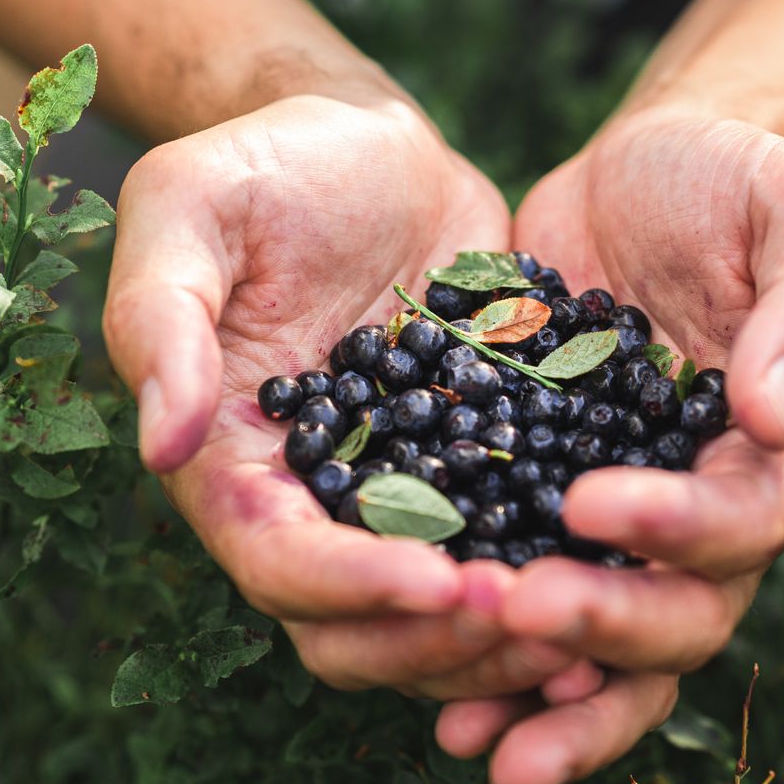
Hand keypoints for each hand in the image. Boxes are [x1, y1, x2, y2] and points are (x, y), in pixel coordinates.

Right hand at [102, 92, 596, 702]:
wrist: (367, 143)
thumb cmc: (263, 166)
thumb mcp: (189, 211)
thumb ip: (162, 321)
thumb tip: (164, 445)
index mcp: (234, 461)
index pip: (279, 562)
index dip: (352, 586)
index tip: (439, 579)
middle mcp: (316, 499)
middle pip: (358, 626)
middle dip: (437, 638)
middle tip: (530, 610)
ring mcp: (401, 488)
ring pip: (437, 614)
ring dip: (503, 639)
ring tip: (587, 619)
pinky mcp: (474, 460)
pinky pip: (510, 544)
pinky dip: (552, 574)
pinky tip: (621, 572)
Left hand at [437, 112, 783, 783]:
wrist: (652, 172)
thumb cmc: (742, 180)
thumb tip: (772, 412)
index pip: (753, 522)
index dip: (680, 531)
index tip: (590, 502)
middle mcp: (720, 509)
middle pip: (683, 613)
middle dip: (602, 625)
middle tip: (512, 610)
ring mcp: (632, 513)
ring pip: (609, 643)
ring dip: (542, 694)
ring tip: (462, 730)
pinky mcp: (550, 494)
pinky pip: (530, 585)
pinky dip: (490, 648)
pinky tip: (426, 678)